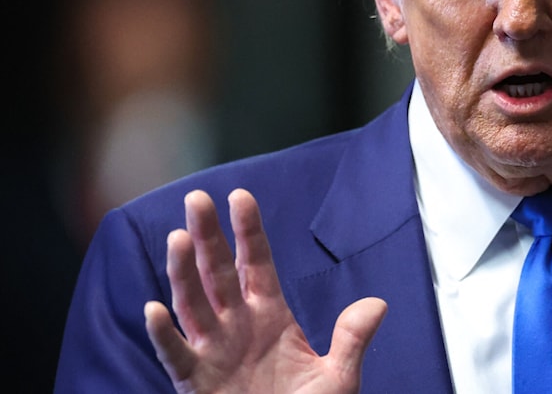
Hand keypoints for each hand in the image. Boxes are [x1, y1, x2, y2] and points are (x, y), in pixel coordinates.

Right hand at [144, 189, 386, 392]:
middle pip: (218, 272)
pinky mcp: (196, 383)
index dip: (248, 231)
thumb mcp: (337, 379)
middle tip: (196, 198)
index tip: (240, 196)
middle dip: (208, 236)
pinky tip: (156, 309)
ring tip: (178, 239)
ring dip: (183, 273)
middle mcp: (237, 326)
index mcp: (270, 316)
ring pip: (193, 305)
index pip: (256, 263)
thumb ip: (351, 340)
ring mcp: (214, 352)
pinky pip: (177, 356)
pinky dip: (164, 335)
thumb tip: (377, 304)